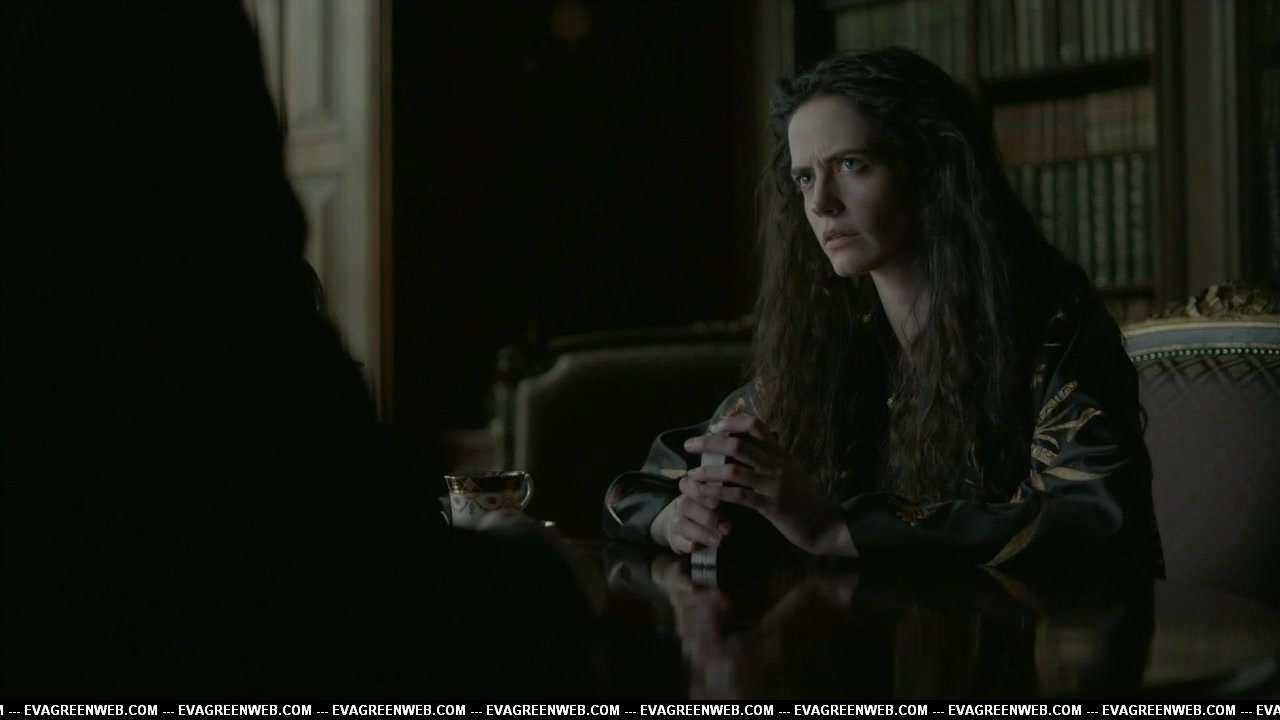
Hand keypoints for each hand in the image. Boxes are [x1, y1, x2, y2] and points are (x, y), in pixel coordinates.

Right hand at [652, 489, 729, 553]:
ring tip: (718, 540)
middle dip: (706, 516)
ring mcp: (675, 523)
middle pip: (685, 505)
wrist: (677, 524)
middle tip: (724, 527)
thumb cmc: (701, 510)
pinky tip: (695, 546)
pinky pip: (678, 542)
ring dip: (701, 533)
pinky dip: (686, 544)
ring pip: (681, 524)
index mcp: (689, 492)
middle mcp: (679, 505)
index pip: (690, 486)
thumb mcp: (710, 502)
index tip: (716, 503)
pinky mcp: (675, 540)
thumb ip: (720, 503)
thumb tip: (729, 511)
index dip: (703, 495)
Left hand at [681, 415, 854, 555]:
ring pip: (733, 470)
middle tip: (689, 445)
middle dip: (709, 443)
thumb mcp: (790, 470)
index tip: (715, 426)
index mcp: (780, 453)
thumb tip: (748, 444)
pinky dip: (718, 494)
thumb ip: (771, 457)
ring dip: (708, 471)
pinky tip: (704, 495)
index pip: (756, 425)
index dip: (732, 423)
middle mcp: (776, 464)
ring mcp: (773, 484)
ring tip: (691, 475)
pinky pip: (739, 496)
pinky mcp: (771, 506)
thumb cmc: (804, 497)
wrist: (824, 523)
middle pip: (737, 445)